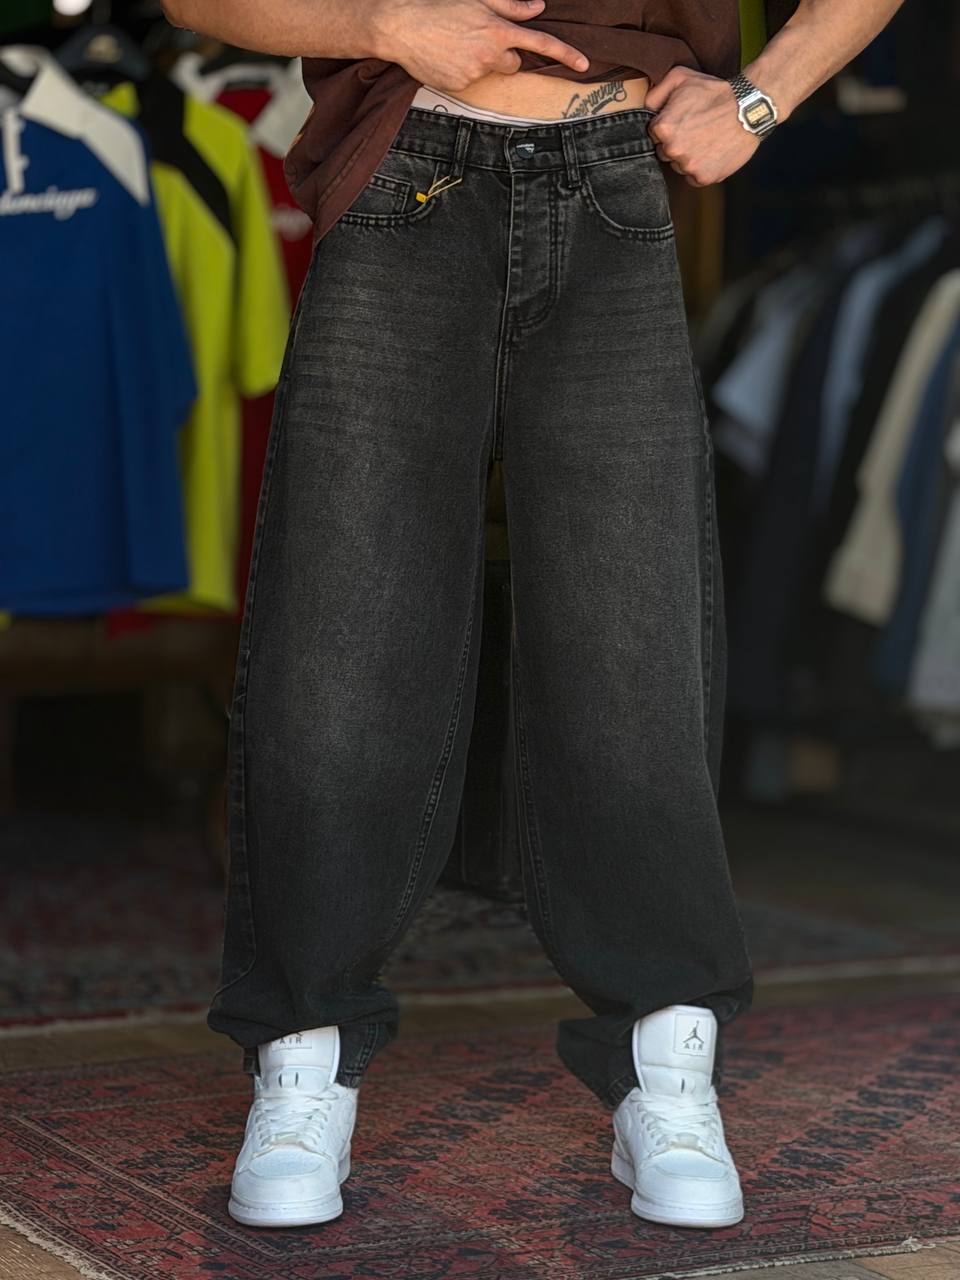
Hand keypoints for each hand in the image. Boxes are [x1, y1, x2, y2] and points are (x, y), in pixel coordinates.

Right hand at [370, 0, 589, 92]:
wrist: (401, 26)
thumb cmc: (439, 6)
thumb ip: (510, 4)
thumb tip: (538, 8)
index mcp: (498, 30)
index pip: (540, 42)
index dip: (565, 53)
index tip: (584, 64)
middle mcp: (490, 55)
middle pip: (513, 63)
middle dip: (503, 54)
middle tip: (478, 39)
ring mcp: (474, 74)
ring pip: (491, 72)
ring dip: (481, 61)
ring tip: (456, 45)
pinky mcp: (459, 86)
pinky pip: (470, 81)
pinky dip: (462, 71)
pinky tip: (445, 57)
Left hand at [644, 67, 759, 186]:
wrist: (748, 107)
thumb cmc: (714, 91)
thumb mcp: (681, 77)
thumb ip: (655, 92)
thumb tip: (643, 108)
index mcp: (663, 128)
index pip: (654, 134)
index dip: (669, 125)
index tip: (684, 119)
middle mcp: (672, 150)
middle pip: (665, 152)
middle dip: (676, 142)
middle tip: (696, 129)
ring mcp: (688, 166)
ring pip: (679, 165)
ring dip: (688, 156)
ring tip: (706, 139)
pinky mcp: (703, 178)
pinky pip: (693, 177)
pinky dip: (701, 167)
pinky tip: (712, 151)